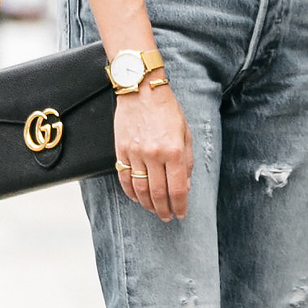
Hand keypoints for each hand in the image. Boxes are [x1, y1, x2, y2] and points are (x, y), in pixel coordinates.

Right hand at [115, 80, 193, 220]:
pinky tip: (137, 198)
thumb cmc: (167, 109)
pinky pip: (124, 178)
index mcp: (173, 151)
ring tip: (154, 210)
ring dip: (148, 205)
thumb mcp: (185, 133)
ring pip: (140, 190)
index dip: (180, 206)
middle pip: (158, 194)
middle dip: (164, 210)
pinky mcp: (121, 150)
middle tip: (167, 217)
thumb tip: (185, 186)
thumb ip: (187, 161)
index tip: (181, 213)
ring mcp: (135, 154)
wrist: (140, 90)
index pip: (177, 189)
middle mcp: (154, 155)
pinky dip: (131, 192)